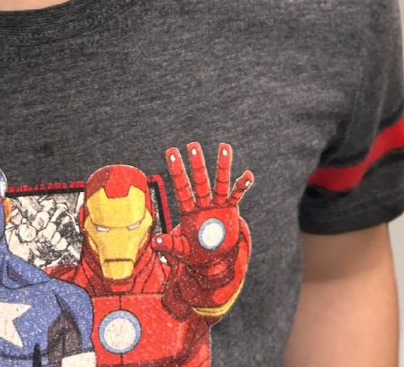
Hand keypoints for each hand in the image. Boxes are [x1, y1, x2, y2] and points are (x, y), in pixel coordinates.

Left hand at [153, 143, 252, 315]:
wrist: (215, 260)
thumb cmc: (195, 253)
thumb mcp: (181, 250)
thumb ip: (170, 245)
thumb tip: (155, 242)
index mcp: (188, 210)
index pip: (181, 187)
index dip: (177, 170)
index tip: (171, 151)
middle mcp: (202, 203)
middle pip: (199, 180)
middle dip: (196, 164)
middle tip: (193, 144)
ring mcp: (217, 204)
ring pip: (220, 182)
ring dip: (222, 165)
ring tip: (225, 146)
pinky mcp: (230, 209)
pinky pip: (237, 195)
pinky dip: (242, 185)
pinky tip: (248, 175)